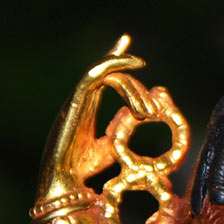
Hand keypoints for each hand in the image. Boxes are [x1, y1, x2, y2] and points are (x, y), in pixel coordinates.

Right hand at [36, 35, 154, 199]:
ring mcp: (77, 100)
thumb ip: (119, 128)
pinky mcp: (75, 103)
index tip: (125, 40)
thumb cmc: (83, 169)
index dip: (112, 56)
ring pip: (108, 74)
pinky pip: (94, 74)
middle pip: (113, 76)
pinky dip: (115, 63)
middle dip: (139, 89)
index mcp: (87, 106)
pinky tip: (135, 65)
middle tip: (157, 111)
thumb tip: (135, 115)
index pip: (101, 74)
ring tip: (150, 112)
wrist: (65, 184)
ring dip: (134, 88)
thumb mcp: (110, 146)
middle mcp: (81, 99)